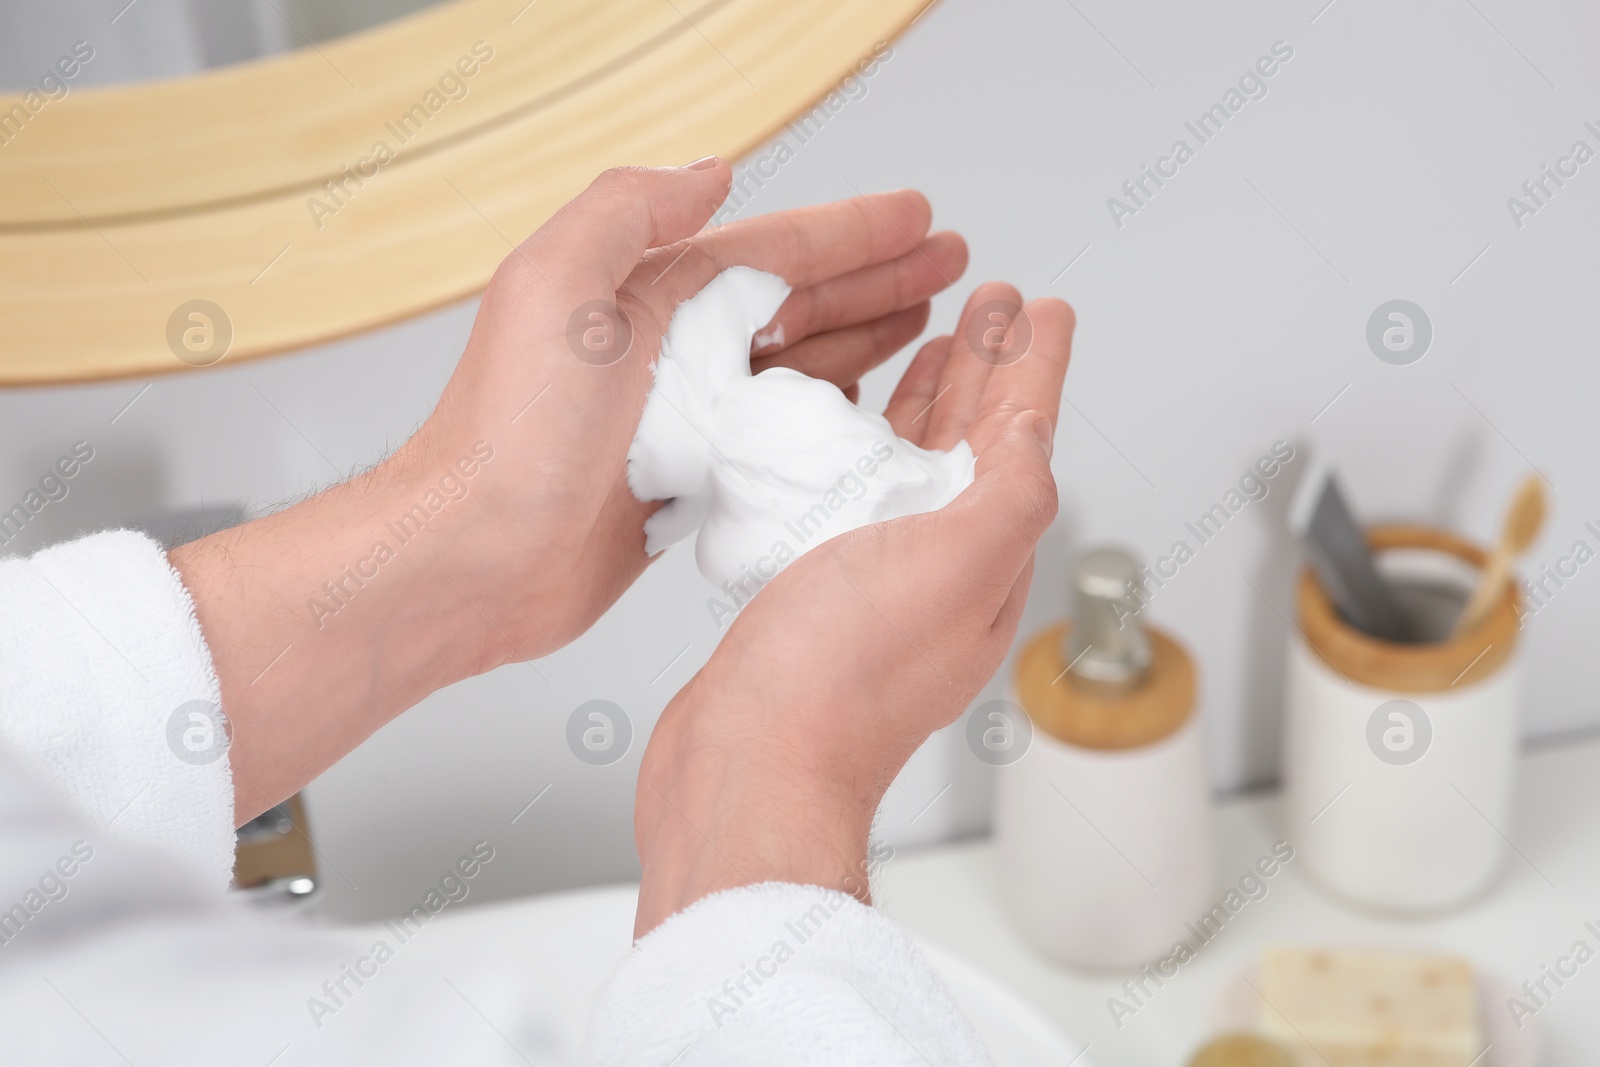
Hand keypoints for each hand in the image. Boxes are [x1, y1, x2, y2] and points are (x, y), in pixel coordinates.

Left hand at [413, 163, 967, 660]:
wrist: (479, 556)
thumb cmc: (511, 432)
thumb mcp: (557, 286)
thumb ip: (629, 211)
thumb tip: (708, 171)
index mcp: (650, 295)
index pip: (776, 250)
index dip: (853, 231)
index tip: (918, 217)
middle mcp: (673, 351)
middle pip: (800, 301)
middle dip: (880, 279)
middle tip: (949, 265)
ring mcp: (687, 419)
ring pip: (798, 366)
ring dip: (865, 337)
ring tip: (930, 321)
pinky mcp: (692, 482)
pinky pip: (780, 438)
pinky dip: (828, 417)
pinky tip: (866, 407)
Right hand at [633, 288, 1074, 936]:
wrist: (746, 763)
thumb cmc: (838, 679)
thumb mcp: (954, 567)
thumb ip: (1010, 494)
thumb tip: (1039, 431)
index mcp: (984, 561)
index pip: (1023, 439)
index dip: (1034, 366)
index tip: (1045, 307)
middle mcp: (938, 571)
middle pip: (975, 444)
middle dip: (988, 368)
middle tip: (993, 302)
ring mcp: (877, 581)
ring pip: (917, 466)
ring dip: (932, 400)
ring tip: (937, 342)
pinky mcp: (815, 588)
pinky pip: (854, 494)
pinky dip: (864, 446)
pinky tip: (848, 427)